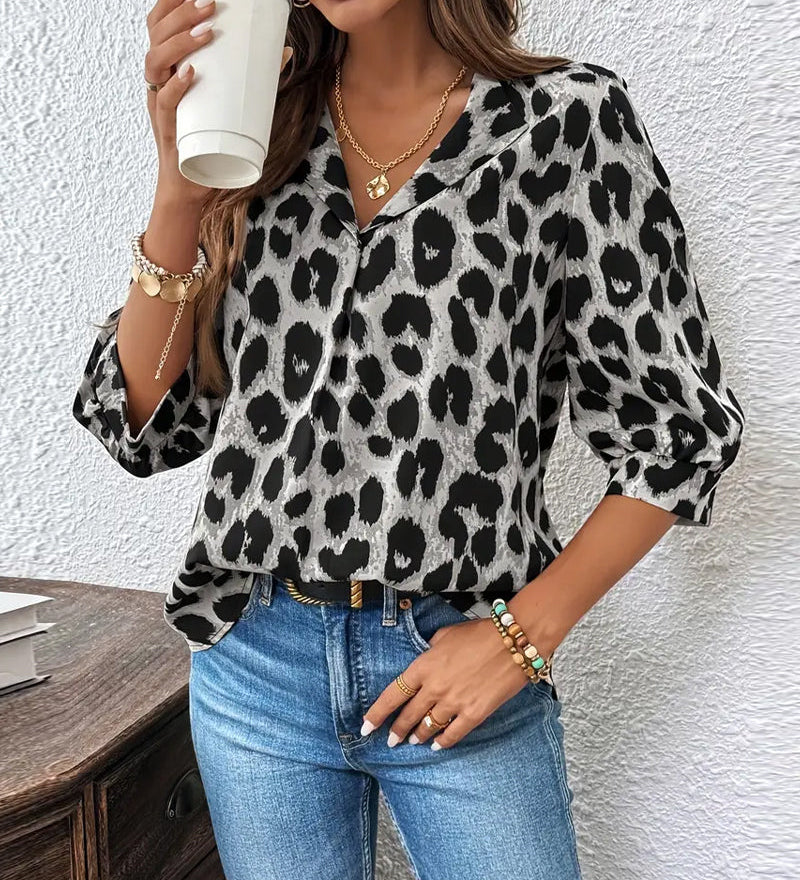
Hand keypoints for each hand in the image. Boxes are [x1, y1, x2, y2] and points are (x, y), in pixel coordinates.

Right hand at [144, 0, 293, 206]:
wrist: (193, 186)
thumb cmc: (210, 141)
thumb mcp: (231, 103)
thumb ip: (255, 78)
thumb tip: (285, 50)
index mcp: (168, 68)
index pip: (159, 24)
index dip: (170, 2)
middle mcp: (158, 81)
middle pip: (156, 34)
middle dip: (180, 14)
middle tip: (211, 4)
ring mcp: (159, 104)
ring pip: (155, 62)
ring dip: (179, 43)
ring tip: (207, 34)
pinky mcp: (167, 129)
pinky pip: (163, 102)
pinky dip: (176, 86)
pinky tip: (191, 74)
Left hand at [361, 616, 535, 750]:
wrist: (513, 641)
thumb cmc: (479, 633)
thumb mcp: (446, 635)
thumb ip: (430, 651)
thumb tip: (425, 660)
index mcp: (424, 666)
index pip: (393, 694)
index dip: (377, 713)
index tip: (366, 726)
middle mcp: (435, 688)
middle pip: (408, 715)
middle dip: (397, 730)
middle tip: (391, 741)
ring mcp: (454, 703)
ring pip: (428, 727)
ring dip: (418, 736)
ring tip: (412, 741)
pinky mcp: (475, 713)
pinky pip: (453, 734)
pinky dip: (442, 742)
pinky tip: (436, 745)